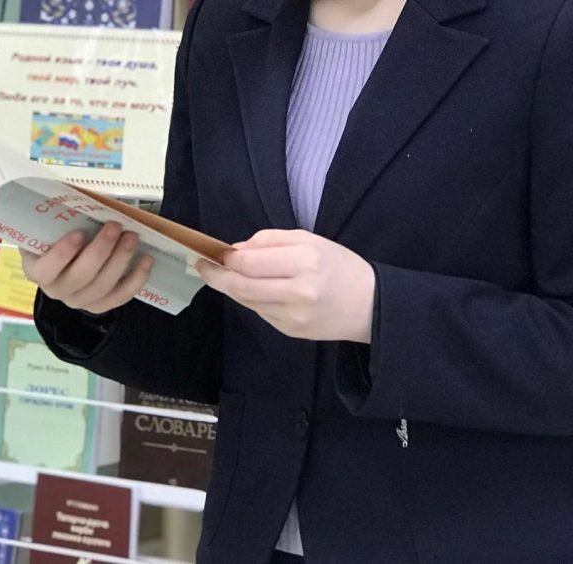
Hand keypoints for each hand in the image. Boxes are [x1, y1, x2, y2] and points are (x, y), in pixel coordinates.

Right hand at [20, 222, 153, 314]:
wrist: (68, 259)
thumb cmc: (60, 236)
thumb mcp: (53, 226)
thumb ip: (62, 217)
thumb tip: (88, 200)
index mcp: (37, 270)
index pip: (45, 270)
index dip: (61, 254)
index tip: (78, 233)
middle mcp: (57, 290)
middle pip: (80, 276)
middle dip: (101, 250)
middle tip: (115, 226)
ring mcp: (80, 300)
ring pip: (102, 286)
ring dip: (120, 260)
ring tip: (132, 237)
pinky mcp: (101, 305)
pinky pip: (121, 296)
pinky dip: (137, 279)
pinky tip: (146, 260)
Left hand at [195, 229, 374, 342]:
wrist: (370, 305)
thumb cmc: (339, 266)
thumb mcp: (309, 240)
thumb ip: (270, 241)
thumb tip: (236, 250)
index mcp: (305, 262)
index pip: (249, 263)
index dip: (227, 258)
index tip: (215, 252)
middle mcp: (298, 292)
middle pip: (241, 286)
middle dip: (217, 276)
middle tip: (202, 266)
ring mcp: (294, 317)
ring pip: (246, 302)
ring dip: (229, 288)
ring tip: (219, 276)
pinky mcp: (291, 332)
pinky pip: (260, 312)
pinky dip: (251, 299)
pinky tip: (251, 290)